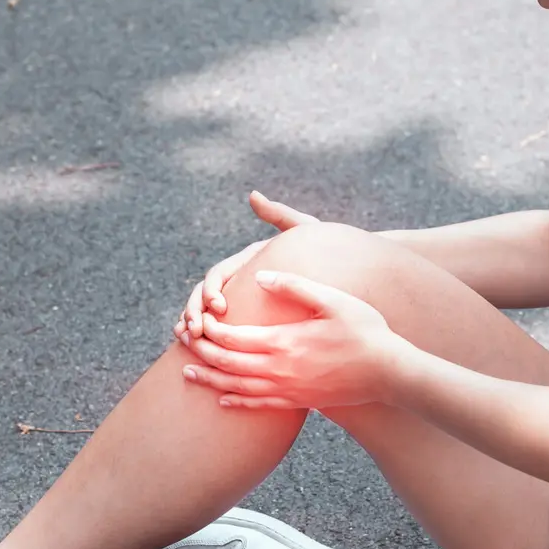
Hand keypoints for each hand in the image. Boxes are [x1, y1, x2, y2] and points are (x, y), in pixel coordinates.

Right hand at [174, 191, 317, 346]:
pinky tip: (200, 353)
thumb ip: (280, 215)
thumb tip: (253, 195)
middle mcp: (242, 279)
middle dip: (196, 311)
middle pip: (204, 294)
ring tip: (193, 340)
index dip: (211, 289)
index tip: (219, 307)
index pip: (219, 274)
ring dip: (194, 324)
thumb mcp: (305, 233)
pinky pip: (222, 332)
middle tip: (198, 331)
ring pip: (206, 313)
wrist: (355, 278)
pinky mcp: (250, 320)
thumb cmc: (331, 254)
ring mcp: (244, 301)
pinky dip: (208, 340)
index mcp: (249, 260)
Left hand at [179, 270, 411, 409]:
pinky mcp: (299, 401)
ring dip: (211, 379)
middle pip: (228, 362)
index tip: (199, 318)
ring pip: (237, 387)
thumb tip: (261, 275)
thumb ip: (295, 285)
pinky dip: (238, 403)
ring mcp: (288, 389)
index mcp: (284, 341)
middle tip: (183, 341)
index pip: (234, 336)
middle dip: (202, 351)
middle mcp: (280, 369)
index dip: (211, 328)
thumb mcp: (333, 299)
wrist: (390, 373)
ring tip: (188, 372)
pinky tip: (224, 401)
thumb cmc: (366, 331)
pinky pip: (260, 405)